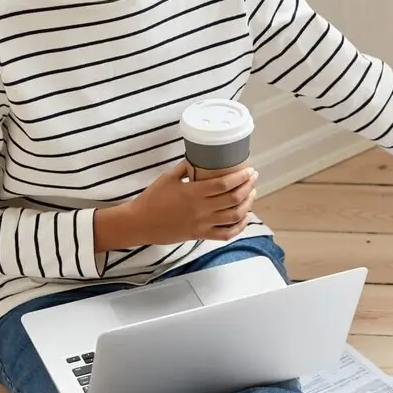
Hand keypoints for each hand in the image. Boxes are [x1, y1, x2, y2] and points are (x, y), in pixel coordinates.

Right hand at [95, 161, 257, 250]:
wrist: (140, 223)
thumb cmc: (152, 198)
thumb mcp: (168, 177)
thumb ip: (186, 167)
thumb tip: (200, 157)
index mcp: (193, 193)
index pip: (224, 184)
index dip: (241, 177)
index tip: (250, 171)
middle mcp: (201, 209)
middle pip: (233, 199)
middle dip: (248, 188)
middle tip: (253, 179)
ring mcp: (202, 224)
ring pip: (234, 216)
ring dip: (247, 205)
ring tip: (251, 194)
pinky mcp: (201, 235)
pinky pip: (226, 234)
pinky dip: (239, 227)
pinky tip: (245, 217)